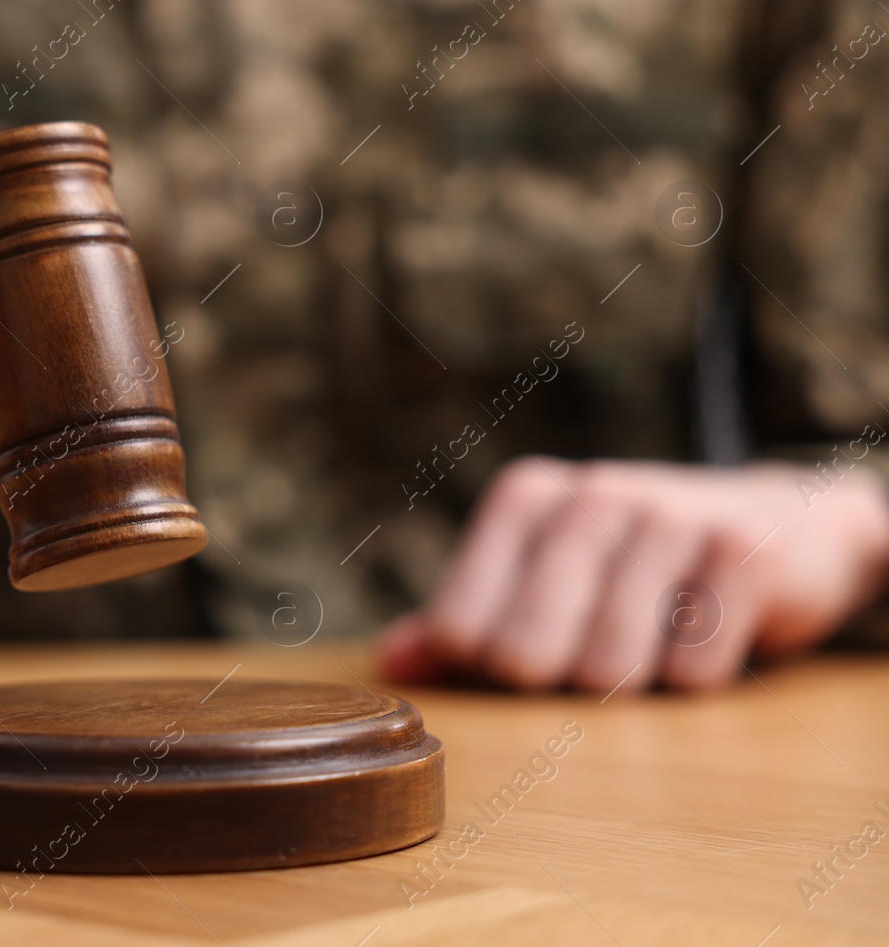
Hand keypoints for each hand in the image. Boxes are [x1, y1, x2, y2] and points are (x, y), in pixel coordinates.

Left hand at [378, 457, 888, 692]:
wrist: (783, 526)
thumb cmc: (635, 566)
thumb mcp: (543, 580)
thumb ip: (463, 622)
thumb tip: (392, 664)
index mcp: (524, 498)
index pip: (458, 630)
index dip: (489, 670)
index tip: (530, 652)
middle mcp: (589, 494)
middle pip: (525, 656)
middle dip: (559, 683)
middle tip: (598, 655)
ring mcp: (669, 515)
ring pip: (609, 670)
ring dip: (634, 683)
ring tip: (656, 640)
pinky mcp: (745, 552)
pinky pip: (692, 671)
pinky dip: (699, 677)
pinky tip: (711, 632)